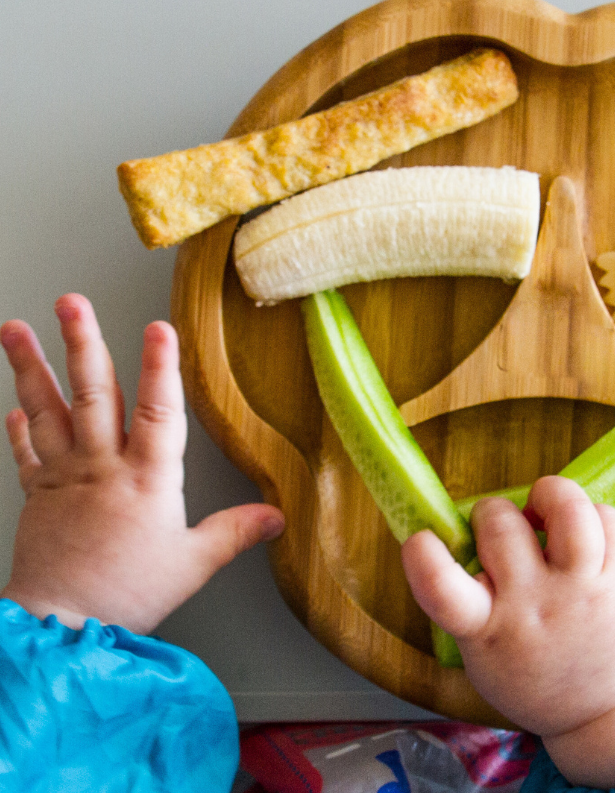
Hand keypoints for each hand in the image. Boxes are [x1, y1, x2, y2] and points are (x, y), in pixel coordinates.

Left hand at [0, 294, 284, 634]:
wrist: (60, 623)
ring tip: (16, 328)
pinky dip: (19, 425)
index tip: (158, 327)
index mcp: (148, 479)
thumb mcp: (193, 563)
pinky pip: (26, 451)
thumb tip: (277, 516)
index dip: (160, 367)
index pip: (158, 411)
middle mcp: (102, 467)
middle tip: (71, 302)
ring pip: (48, 410)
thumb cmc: (128, 593)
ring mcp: (64, 476)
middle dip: (82, 343)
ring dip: (31, 366)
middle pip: (92, 394)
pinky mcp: (37, 495)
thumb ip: (234, 532)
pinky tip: (14, 402)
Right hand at [402, 476, 614, 787]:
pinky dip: (591, 514)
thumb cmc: (529, 670)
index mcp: (486, 629)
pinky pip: (607, 516)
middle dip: (492, 512)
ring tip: (545, 510)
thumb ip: (466, 600)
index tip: (420, 540)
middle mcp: (534, 604)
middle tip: (501, 529)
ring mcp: (583, 588)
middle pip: (502, 525)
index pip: (443, 589)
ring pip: (568, 509)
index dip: (424, 557)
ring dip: (550, 494)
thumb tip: (460, 530)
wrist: (607, 706)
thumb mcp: (481, 653)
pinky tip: (582, 533)